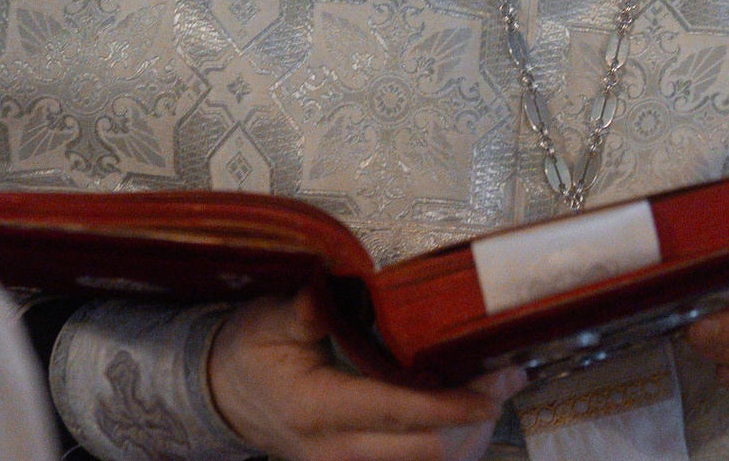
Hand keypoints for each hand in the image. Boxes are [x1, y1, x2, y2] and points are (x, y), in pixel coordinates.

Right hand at [208, 288, 525, 460]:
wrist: (219, 398)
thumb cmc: (249, 353)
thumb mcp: (269, 320)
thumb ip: (308, 308)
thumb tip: (350, 284)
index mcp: (317, 409)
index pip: (397, 412)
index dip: (452, 404)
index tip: (493, 384)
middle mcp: (336, 451)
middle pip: (425, 452)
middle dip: (475, 419)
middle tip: (508, 377)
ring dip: (468, 436)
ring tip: (496, 392)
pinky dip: (448, 446)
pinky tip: (468, 417)